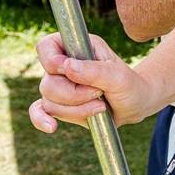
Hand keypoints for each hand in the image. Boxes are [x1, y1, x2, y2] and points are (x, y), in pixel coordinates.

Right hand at [27, 32, 158, 131]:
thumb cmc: (128, 84)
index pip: (46, 46)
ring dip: (76, 109)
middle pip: (47, 82)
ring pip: (49, 101)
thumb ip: (94, 70)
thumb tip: (66, 66)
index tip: (68, 70)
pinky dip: (42, 119)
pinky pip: (39, 112)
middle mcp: (64, 65)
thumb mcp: (118, 76)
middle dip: (74, 94)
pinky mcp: (59, 105)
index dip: (52, 60)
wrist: (135, 105)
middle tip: (98, 93)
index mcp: (76, 47)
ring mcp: (59, 86)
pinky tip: (52, 127)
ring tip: (100, 106)